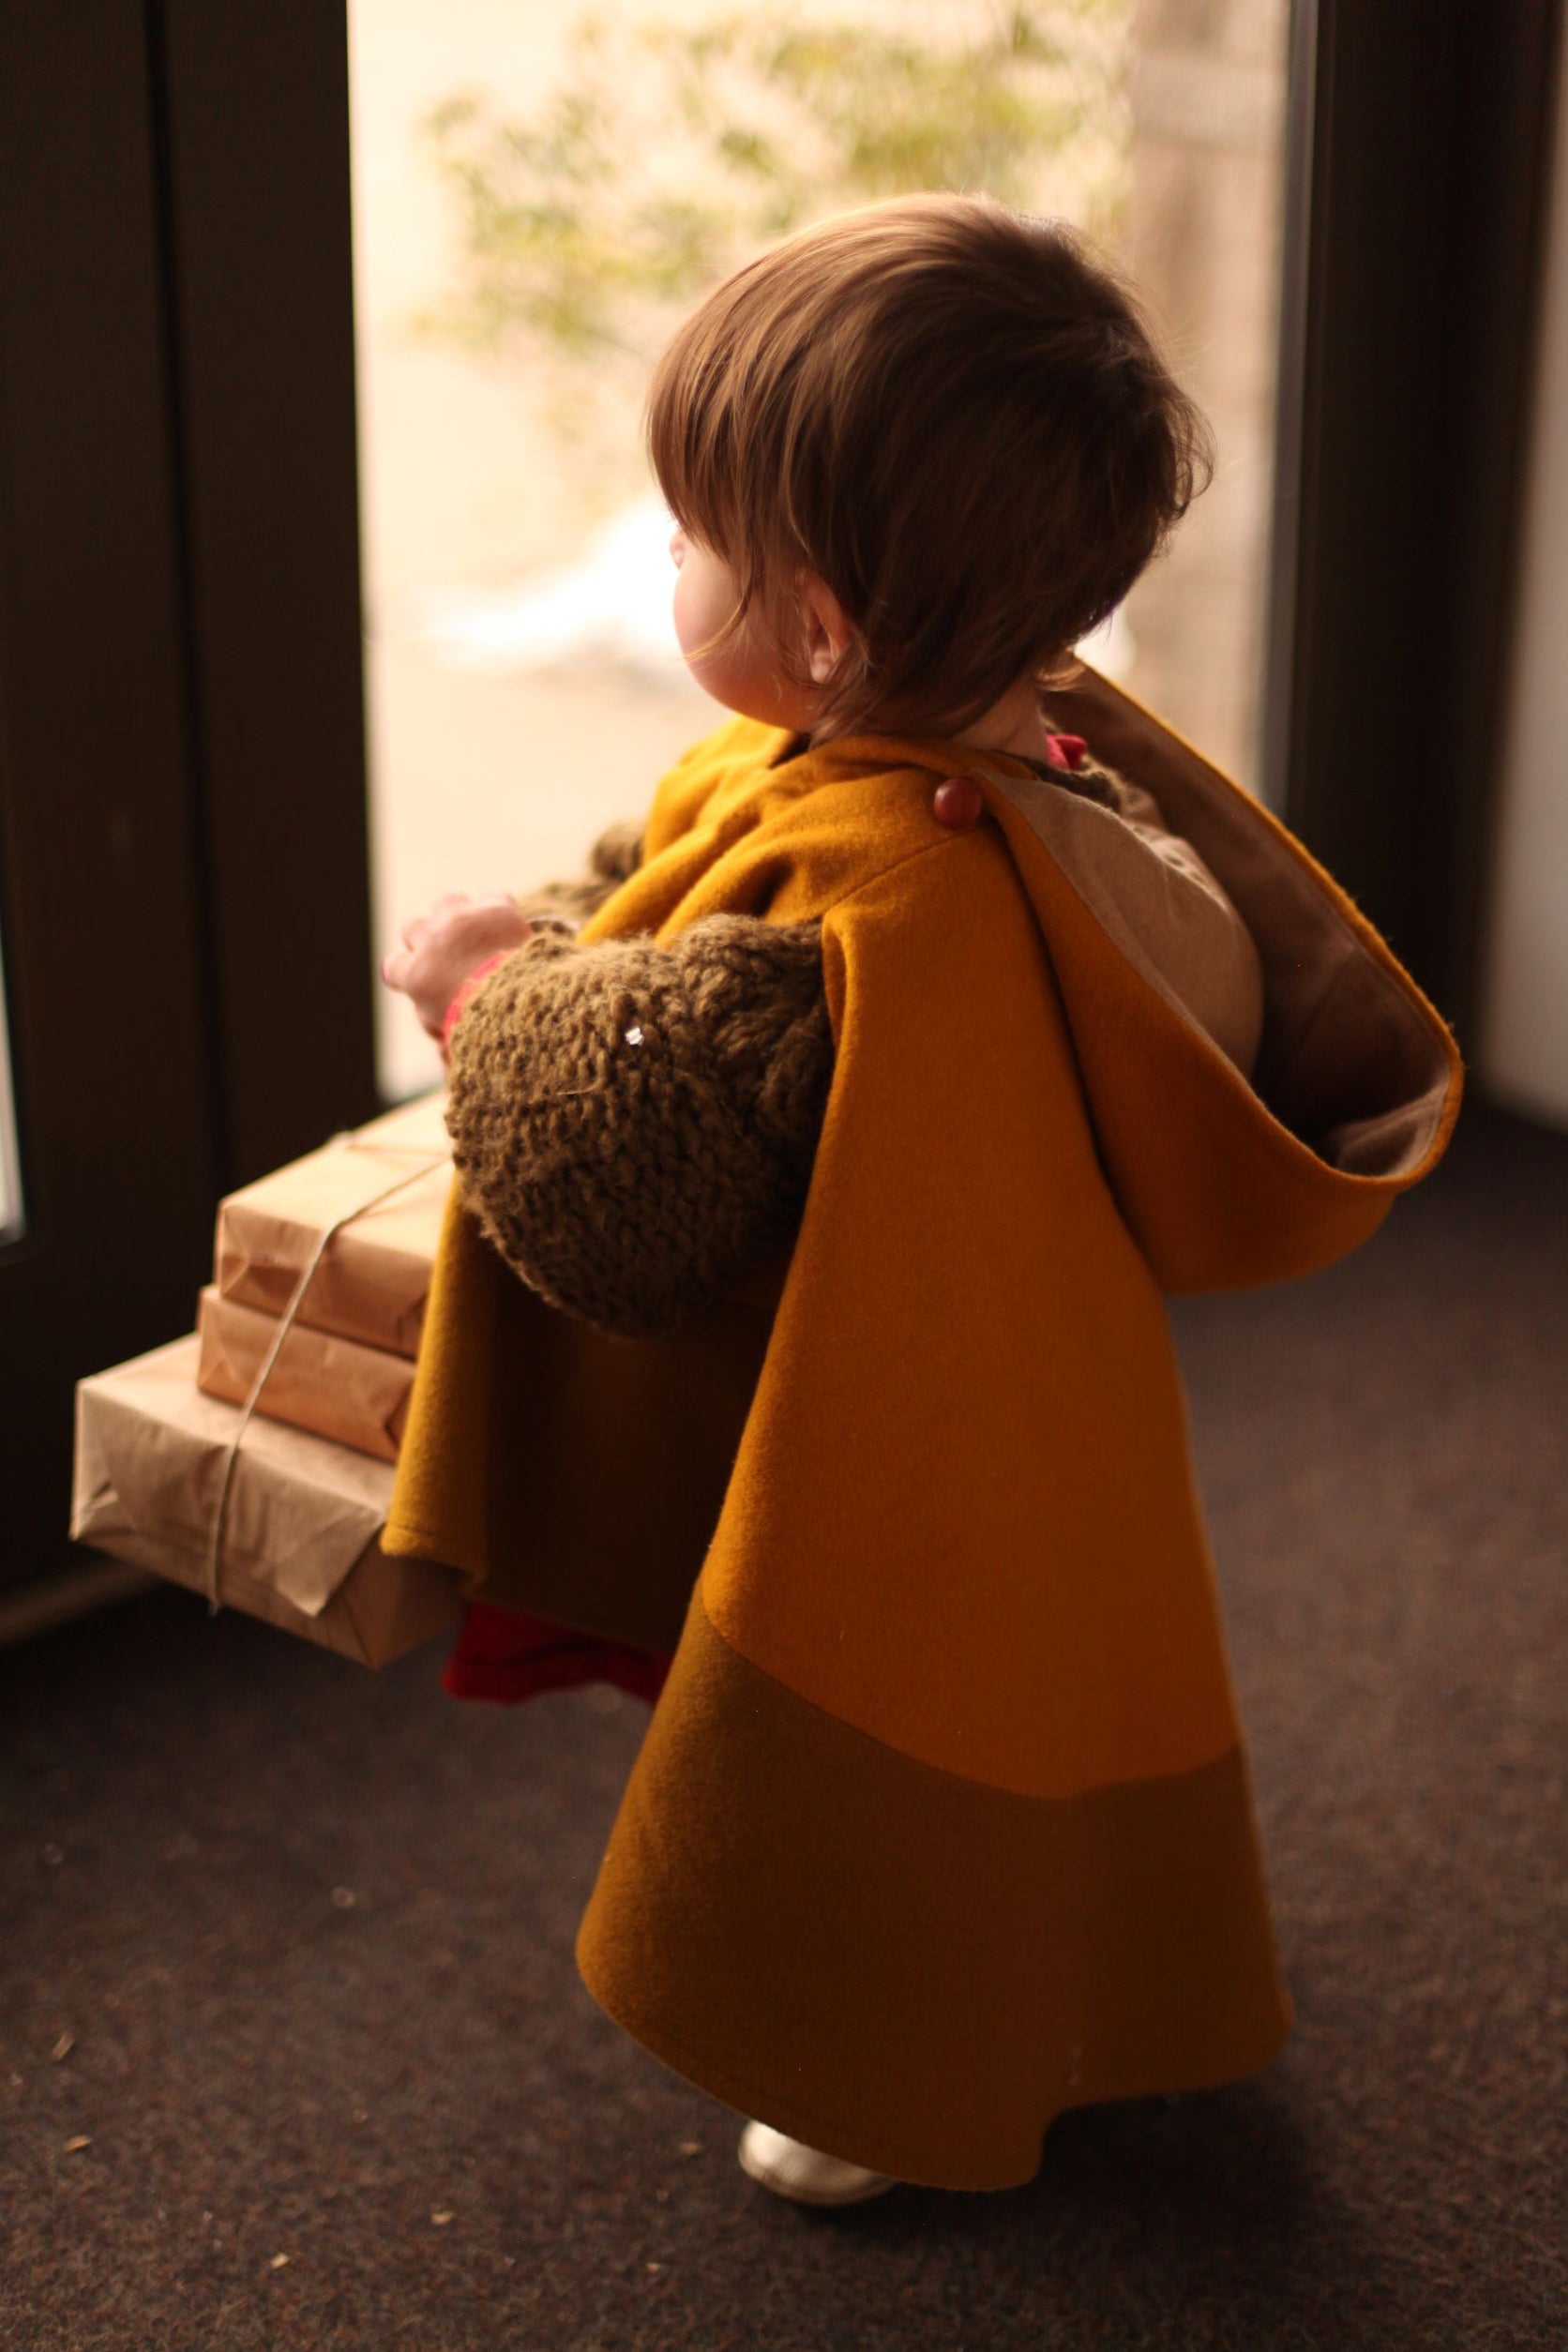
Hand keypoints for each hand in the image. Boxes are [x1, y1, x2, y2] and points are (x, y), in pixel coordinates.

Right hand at [380, 890, 533, 1040]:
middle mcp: (432, 941)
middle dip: (426, 939)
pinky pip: (492, 897)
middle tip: (449, 955)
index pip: (393, 965)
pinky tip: (509, 926)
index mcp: (415, 975)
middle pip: (413, 926)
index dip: (407, 973)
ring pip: (445, 901)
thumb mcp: (452, 1039)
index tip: (424, 980)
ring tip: (475, 932)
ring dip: (455, 914)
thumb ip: (439, 1028)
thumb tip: (440, 1040)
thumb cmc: (489, 1031)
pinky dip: (498, 911)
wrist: (524, 1005)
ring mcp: (462, 920)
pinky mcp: (495, 909)